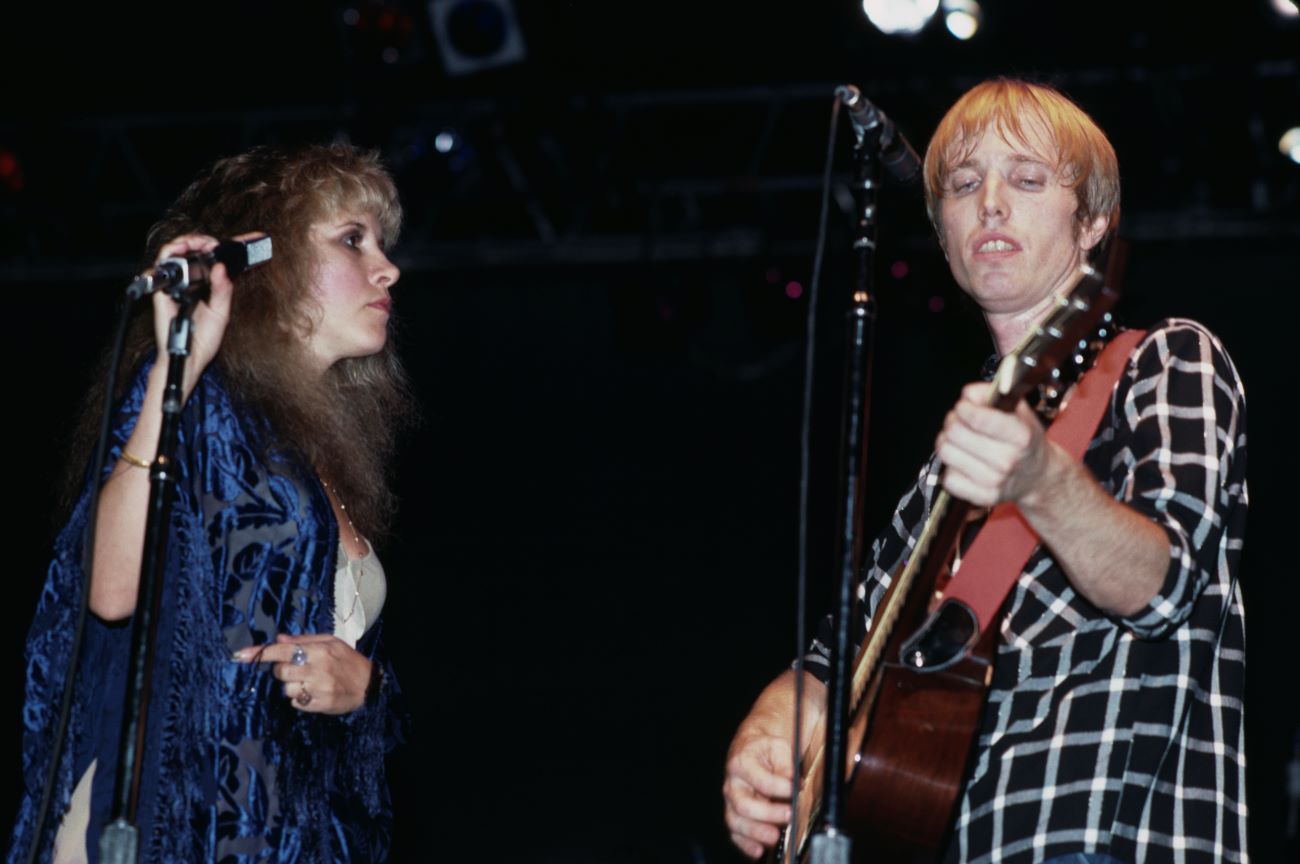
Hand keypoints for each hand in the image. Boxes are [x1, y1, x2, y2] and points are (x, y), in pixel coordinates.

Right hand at [149, 232, 261, 397]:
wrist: (190, 356)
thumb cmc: (205, 338)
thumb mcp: (221, 312)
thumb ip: (222, 289)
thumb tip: (221, 267)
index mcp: (208, 285)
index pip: (219, 260)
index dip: (234, 246)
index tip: (253, 237)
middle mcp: (191, 281)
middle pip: (193, 250)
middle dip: (203, 240)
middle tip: (214, 242)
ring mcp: (176, 284)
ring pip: (175, 252)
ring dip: (187, 241)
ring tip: (200, 243)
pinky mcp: (162, 291)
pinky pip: (160, 267)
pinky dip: (170, 255)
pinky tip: (183, 252)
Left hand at [233, 633, 371, 714]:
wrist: (368, 685)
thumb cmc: (347, 660)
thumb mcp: (331, 642)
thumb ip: (303, 640)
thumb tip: (279, 639)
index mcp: (319, 650)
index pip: (283, 651)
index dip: (260, 653)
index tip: (239, 656)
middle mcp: (317, 669)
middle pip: (280, 671)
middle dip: (282, 670)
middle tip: (296, 668)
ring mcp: (318, 689)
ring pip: (285, 689)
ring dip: (291, 685)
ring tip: (307, 681)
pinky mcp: (318, 705)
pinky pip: (294, 703)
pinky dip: (299, 698)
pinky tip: (312, 692)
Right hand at [723, 725, 794, 858]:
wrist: (750, 749)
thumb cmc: (764, 749)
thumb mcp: (777, 747)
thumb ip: (785, 763)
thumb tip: (792, 779)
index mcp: (741, 763)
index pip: (761, 780)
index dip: (780, 788)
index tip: (795, 790)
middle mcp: (732, 784)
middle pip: (744, 805)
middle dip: (768, 814)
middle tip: (789, 815)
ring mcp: (731, 802)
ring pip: (736, 821)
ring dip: (756, 832)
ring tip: (775, 837)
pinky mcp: (734, 815)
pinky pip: (735, 833)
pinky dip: (745, 844)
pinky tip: (758, 850)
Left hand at [934, 381, 1055, 507]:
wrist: (1039, 477)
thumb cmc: (1025, 440)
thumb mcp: (1018, 410)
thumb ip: (992, 394)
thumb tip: (968, 395)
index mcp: (1020, 436)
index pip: (976, 418)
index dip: (963, 408)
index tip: (964, 406)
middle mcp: (1008, 460)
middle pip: (955, 433)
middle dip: (952, 422)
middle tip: (958, 421)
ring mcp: (995, 481)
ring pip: (946, 453)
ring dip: (947, 442)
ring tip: (959, 440)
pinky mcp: (983, 497)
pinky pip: (948, 478)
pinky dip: (951, 468)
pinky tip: (964, 462)